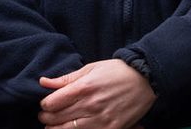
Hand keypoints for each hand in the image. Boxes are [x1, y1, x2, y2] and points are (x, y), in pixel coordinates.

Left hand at [38, 59, 155, 128]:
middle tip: (47, 116)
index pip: (51, 103)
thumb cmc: (118, 71)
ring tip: (56, 125)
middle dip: (46, 118)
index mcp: (84, 87)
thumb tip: (43, 82)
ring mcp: (100, 119)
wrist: (147, 80)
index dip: (45, 105)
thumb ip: (66, 78)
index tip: (47, 104)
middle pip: (56, 119)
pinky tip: (74, 128)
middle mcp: (90, 105)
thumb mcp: (91, 68)